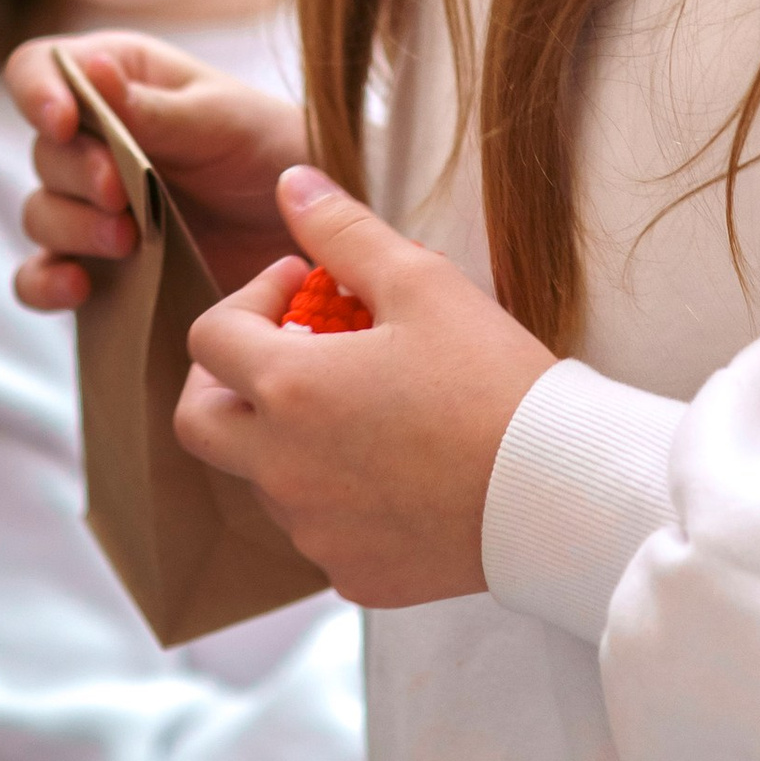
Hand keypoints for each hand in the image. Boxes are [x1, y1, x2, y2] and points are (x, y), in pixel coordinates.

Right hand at [9, 32, 307, 312]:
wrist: (315, 234)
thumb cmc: (274, 151)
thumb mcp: (224, 122)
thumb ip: (155, 108)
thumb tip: (93, 71)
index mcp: (119, 79)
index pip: (42, 68)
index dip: (39, 92)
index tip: (64, 123)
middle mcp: (95, 140)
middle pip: (44, 151)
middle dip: (78, 175)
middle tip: (122, 197)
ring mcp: (92, 206)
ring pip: (41, 214)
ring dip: (72, 227)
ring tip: (127, 242)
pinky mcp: (98, 267)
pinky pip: (40, 278)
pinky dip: (47, 284)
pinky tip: (78, 287)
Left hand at [178, 166, 554, 606]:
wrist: (560, 492)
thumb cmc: (495, 381)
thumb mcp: (421, 282)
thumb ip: (341, 231)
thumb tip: (290, 185)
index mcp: (290, 391)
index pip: (209, 337)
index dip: (250, 298)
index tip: (303, 289)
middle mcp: (284, 469)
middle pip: (199, 422)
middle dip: (226, 378)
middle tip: (284, 351)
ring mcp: (315, 530)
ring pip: (260, 477)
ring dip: (285, 435)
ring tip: (360, 404)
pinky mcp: (354, 575)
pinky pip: (316, 529)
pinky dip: (334, 494)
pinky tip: (392, 466)